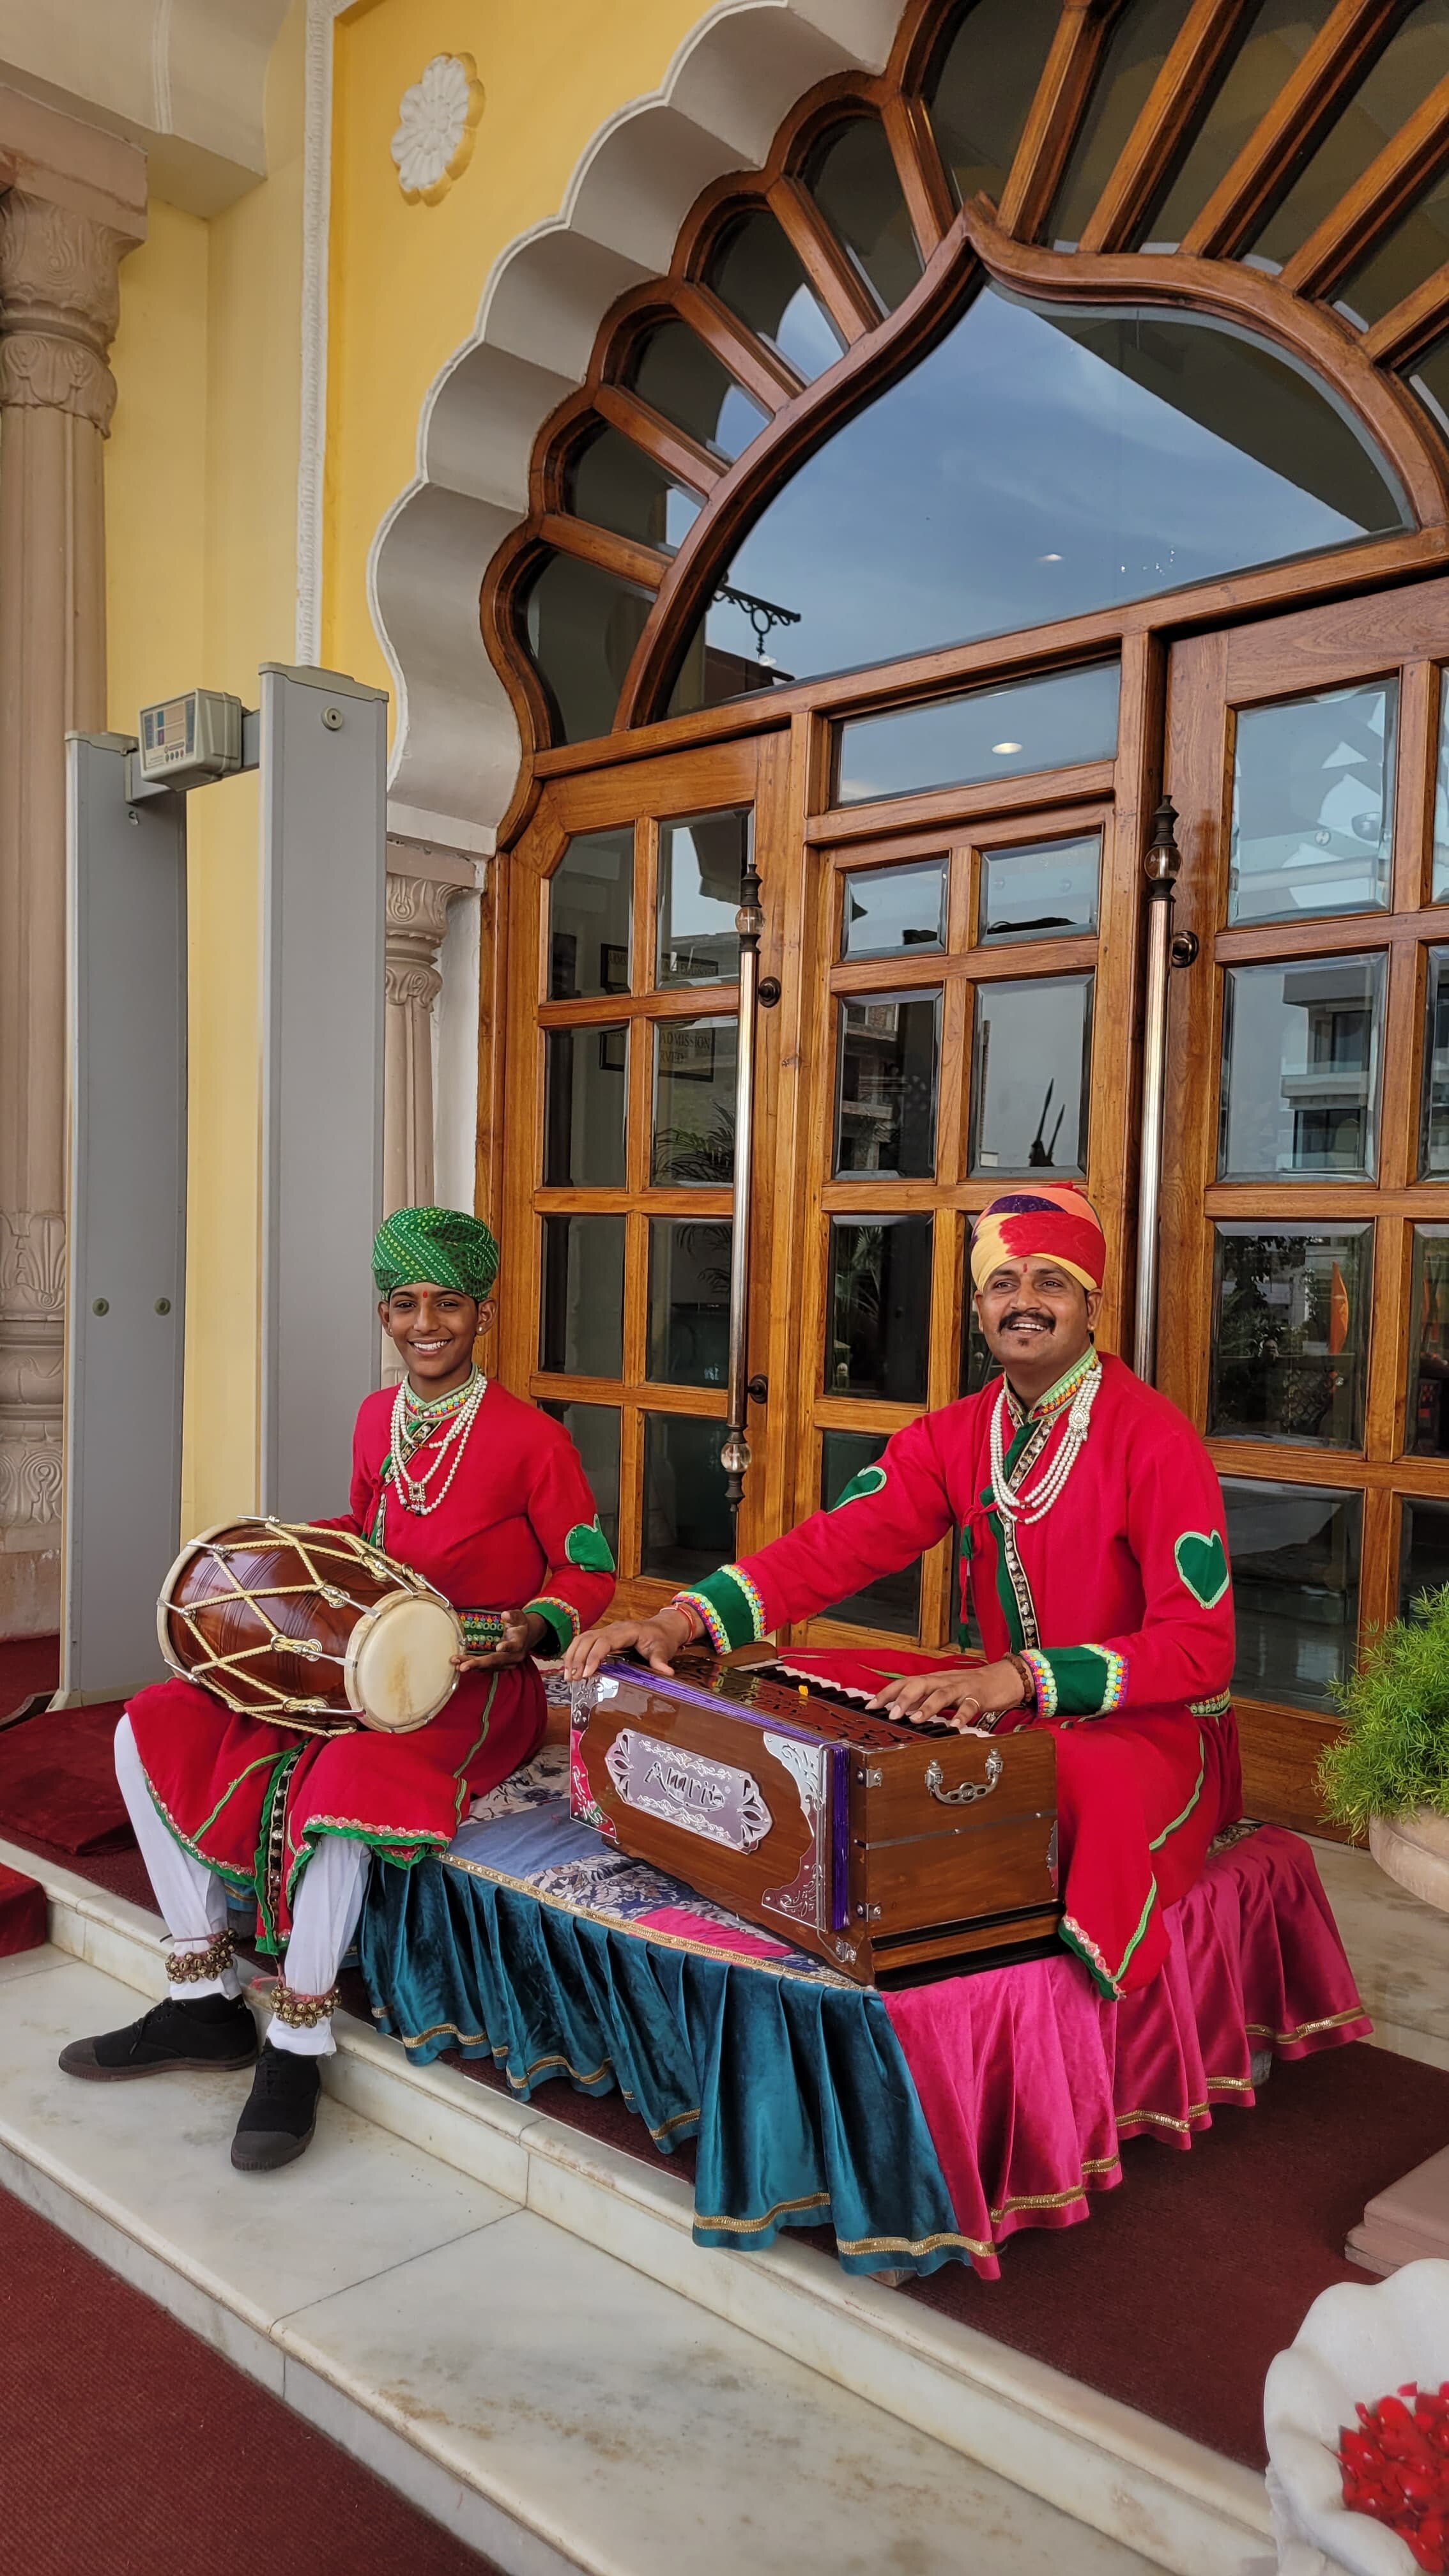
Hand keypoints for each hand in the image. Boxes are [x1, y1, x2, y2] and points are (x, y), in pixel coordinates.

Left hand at [452, 1609, 546, 1671]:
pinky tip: (460, 1665)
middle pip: (496, 1661)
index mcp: (519, 1643)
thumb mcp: (519, 1617)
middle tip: (463, 1666)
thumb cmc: (520, 1626)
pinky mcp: (498, 1667)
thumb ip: (513, 1616)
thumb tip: (505, 1615)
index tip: (499, 1647)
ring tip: (457, 1664)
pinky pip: (485, 1668)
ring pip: (488, 1666)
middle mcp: (513, 1657)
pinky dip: (473, 1667)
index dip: (507, 1647)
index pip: (514, 1646)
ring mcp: (506, 1664)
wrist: (526, 1638)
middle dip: (479, 1663)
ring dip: (472, 1666)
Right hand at [562, 1605, 696, 1682]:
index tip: (586, 1673)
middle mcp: (613, 1629)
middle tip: (572, 1678)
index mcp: (626, 1630)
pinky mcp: (602, 1637)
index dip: (593, 1656)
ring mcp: (606, 1631)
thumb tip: (666, 1672)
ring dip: (572, 1655)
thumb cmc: (661, 1638)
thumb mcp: (663, 1649)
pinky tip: (571, 1667)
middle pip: (588, 1638)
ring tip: (568, 1676)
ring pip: (582, 1638)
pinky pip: (584, 1641)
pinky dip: (575, 1653)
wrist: (662, 1628)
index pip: (604, 1641)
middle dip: (577, 1658)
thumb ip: (661, 1660)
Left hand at [867, 1657, 1031, 1733]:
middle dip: (903, 1698)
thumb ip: (925, 1699)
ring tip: (915, 1719)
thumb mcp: (944, 1691)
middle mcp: (944, 1681)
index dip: (888, 1693)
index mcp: (933, 1680)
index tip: (871, 1706)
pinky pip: (970, 1705)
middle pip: (920, 1684)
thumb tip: (902, 1710)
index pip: (905, 1682)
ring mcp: (961, 1687)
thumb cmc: (970, 1686)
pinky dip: (962, 1715)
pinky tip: (955, 1726)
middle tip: (891, 1714)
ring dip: (927, 1706)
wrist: (1004, 1676)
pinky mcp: (979, 1696)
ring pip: (942, 1693)